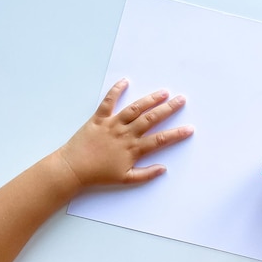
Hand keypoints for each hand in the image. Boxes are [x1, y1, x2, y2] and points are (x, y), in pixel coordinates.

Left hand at [58, 79, 193, 187]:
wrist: (73, 169)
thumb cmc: (99, 175)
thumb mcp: (125, 179)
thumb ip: (146, 174)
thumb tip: (163, 169)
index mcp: (133, 149)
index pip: (160, 140)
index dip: (176, 134)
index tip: (189, 128)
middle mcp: (125, 134)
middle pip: (151, 119)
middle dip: (168, 109)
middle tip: (181, 100)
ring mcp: (112, 124)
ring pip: (135, 109)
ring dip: (150, 99)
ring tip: (163, 92)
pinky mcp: (98, 118)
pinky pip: (108, 102)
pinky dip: (116, 91)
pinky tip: (125, 81)